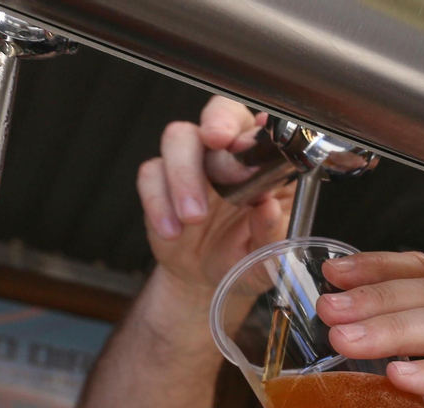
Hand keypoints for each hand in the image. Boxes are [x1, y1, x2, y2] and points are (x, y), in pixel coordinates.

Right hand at [136, 96, 293, 296]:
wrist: (207, 279)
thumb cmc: (244, 257)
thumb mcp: (266, 255)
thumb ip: (271, 232)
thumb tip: (268, 208)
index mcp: (263, 164)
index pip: (262, 129)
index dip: (256, 129)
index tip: (250, 142)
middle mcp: (227, 154)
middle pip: (219, 112)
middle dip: (218, 123)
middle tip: (218, 144)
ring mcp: (192, 163)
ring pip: (179, 137)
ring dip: (185, 173)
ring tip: (194, 217)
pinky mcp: (160, 181)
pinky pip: (151, 175)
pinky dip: (158, 202)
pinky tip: (172, 230)